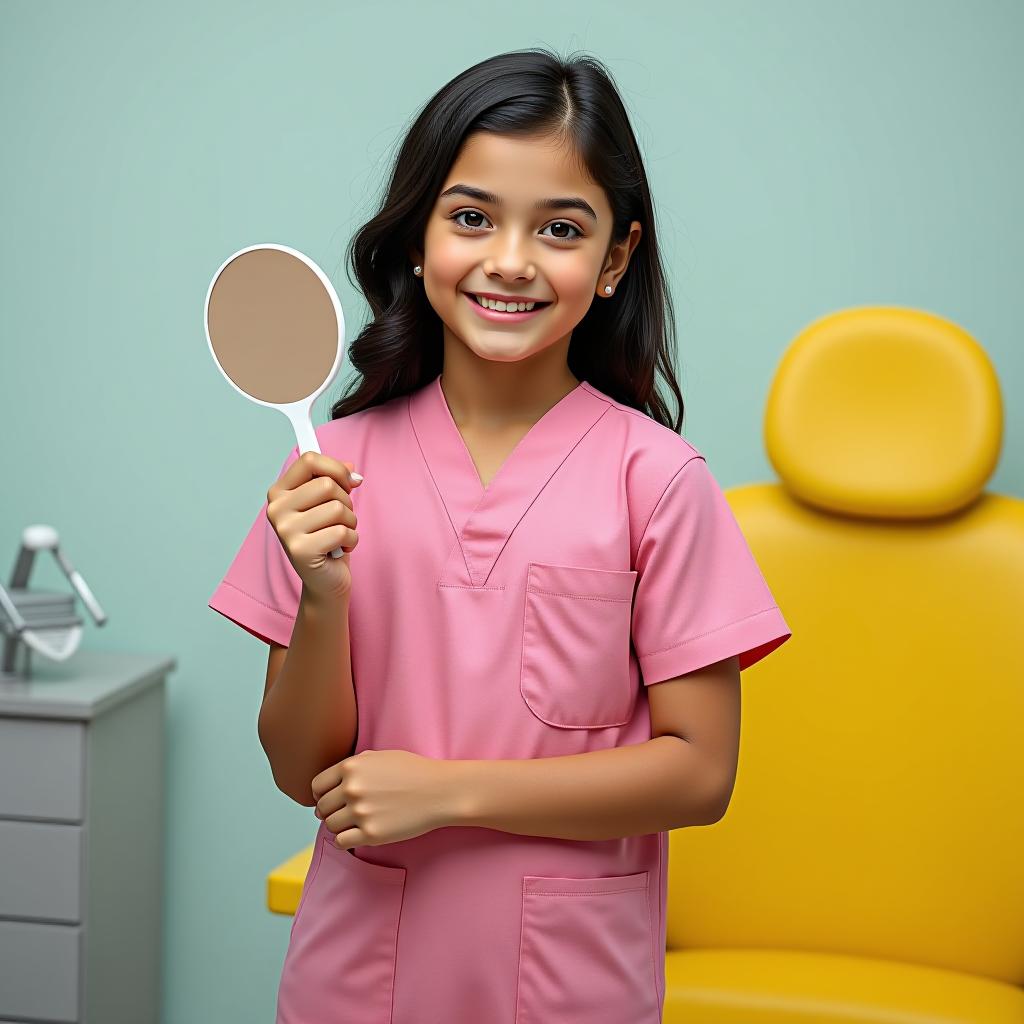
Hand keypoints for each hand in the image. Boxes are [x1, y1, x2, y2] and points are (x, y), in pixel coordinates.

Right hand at [266, 451, 362, 601]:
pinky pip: (342, 531)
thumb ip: (335, 480)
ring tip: (340, 535)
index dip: (336, 468)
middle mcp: (276, 509)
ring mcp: (285, 530)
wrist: (324, 580)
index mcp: (279, 492)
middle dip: (346, 501)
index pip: (309, 460)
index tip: (349, 481)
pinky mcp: (300, 550)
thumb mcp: (328, 503)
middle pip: (327, 484)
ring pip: (337, 508)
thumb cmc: (326, 537)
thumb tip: (351, 469)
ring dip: (350, 522)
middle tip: (341, 519)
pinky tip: (341, 549)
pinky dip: (352, 540)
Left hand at [311, 749, 459, 849]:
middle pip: (322, 807)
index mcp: (351, 767)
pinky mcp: (371, 834)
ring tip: (355, 822)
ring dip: (339, 826)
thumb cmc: (412, 771)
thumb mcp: (379, 757)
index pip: (317, 786)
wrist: (439, 791)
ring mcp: (360, 812)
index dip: (322, 794)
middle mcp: (352, 789)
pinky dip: (344, 840)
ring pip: (330, 825)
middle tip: (345, 813)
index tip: (331, 799)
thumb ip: (353, 766)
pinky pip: (340, 842)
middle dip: (330, 811)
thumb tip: (330, 784)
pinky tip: (356, 835)